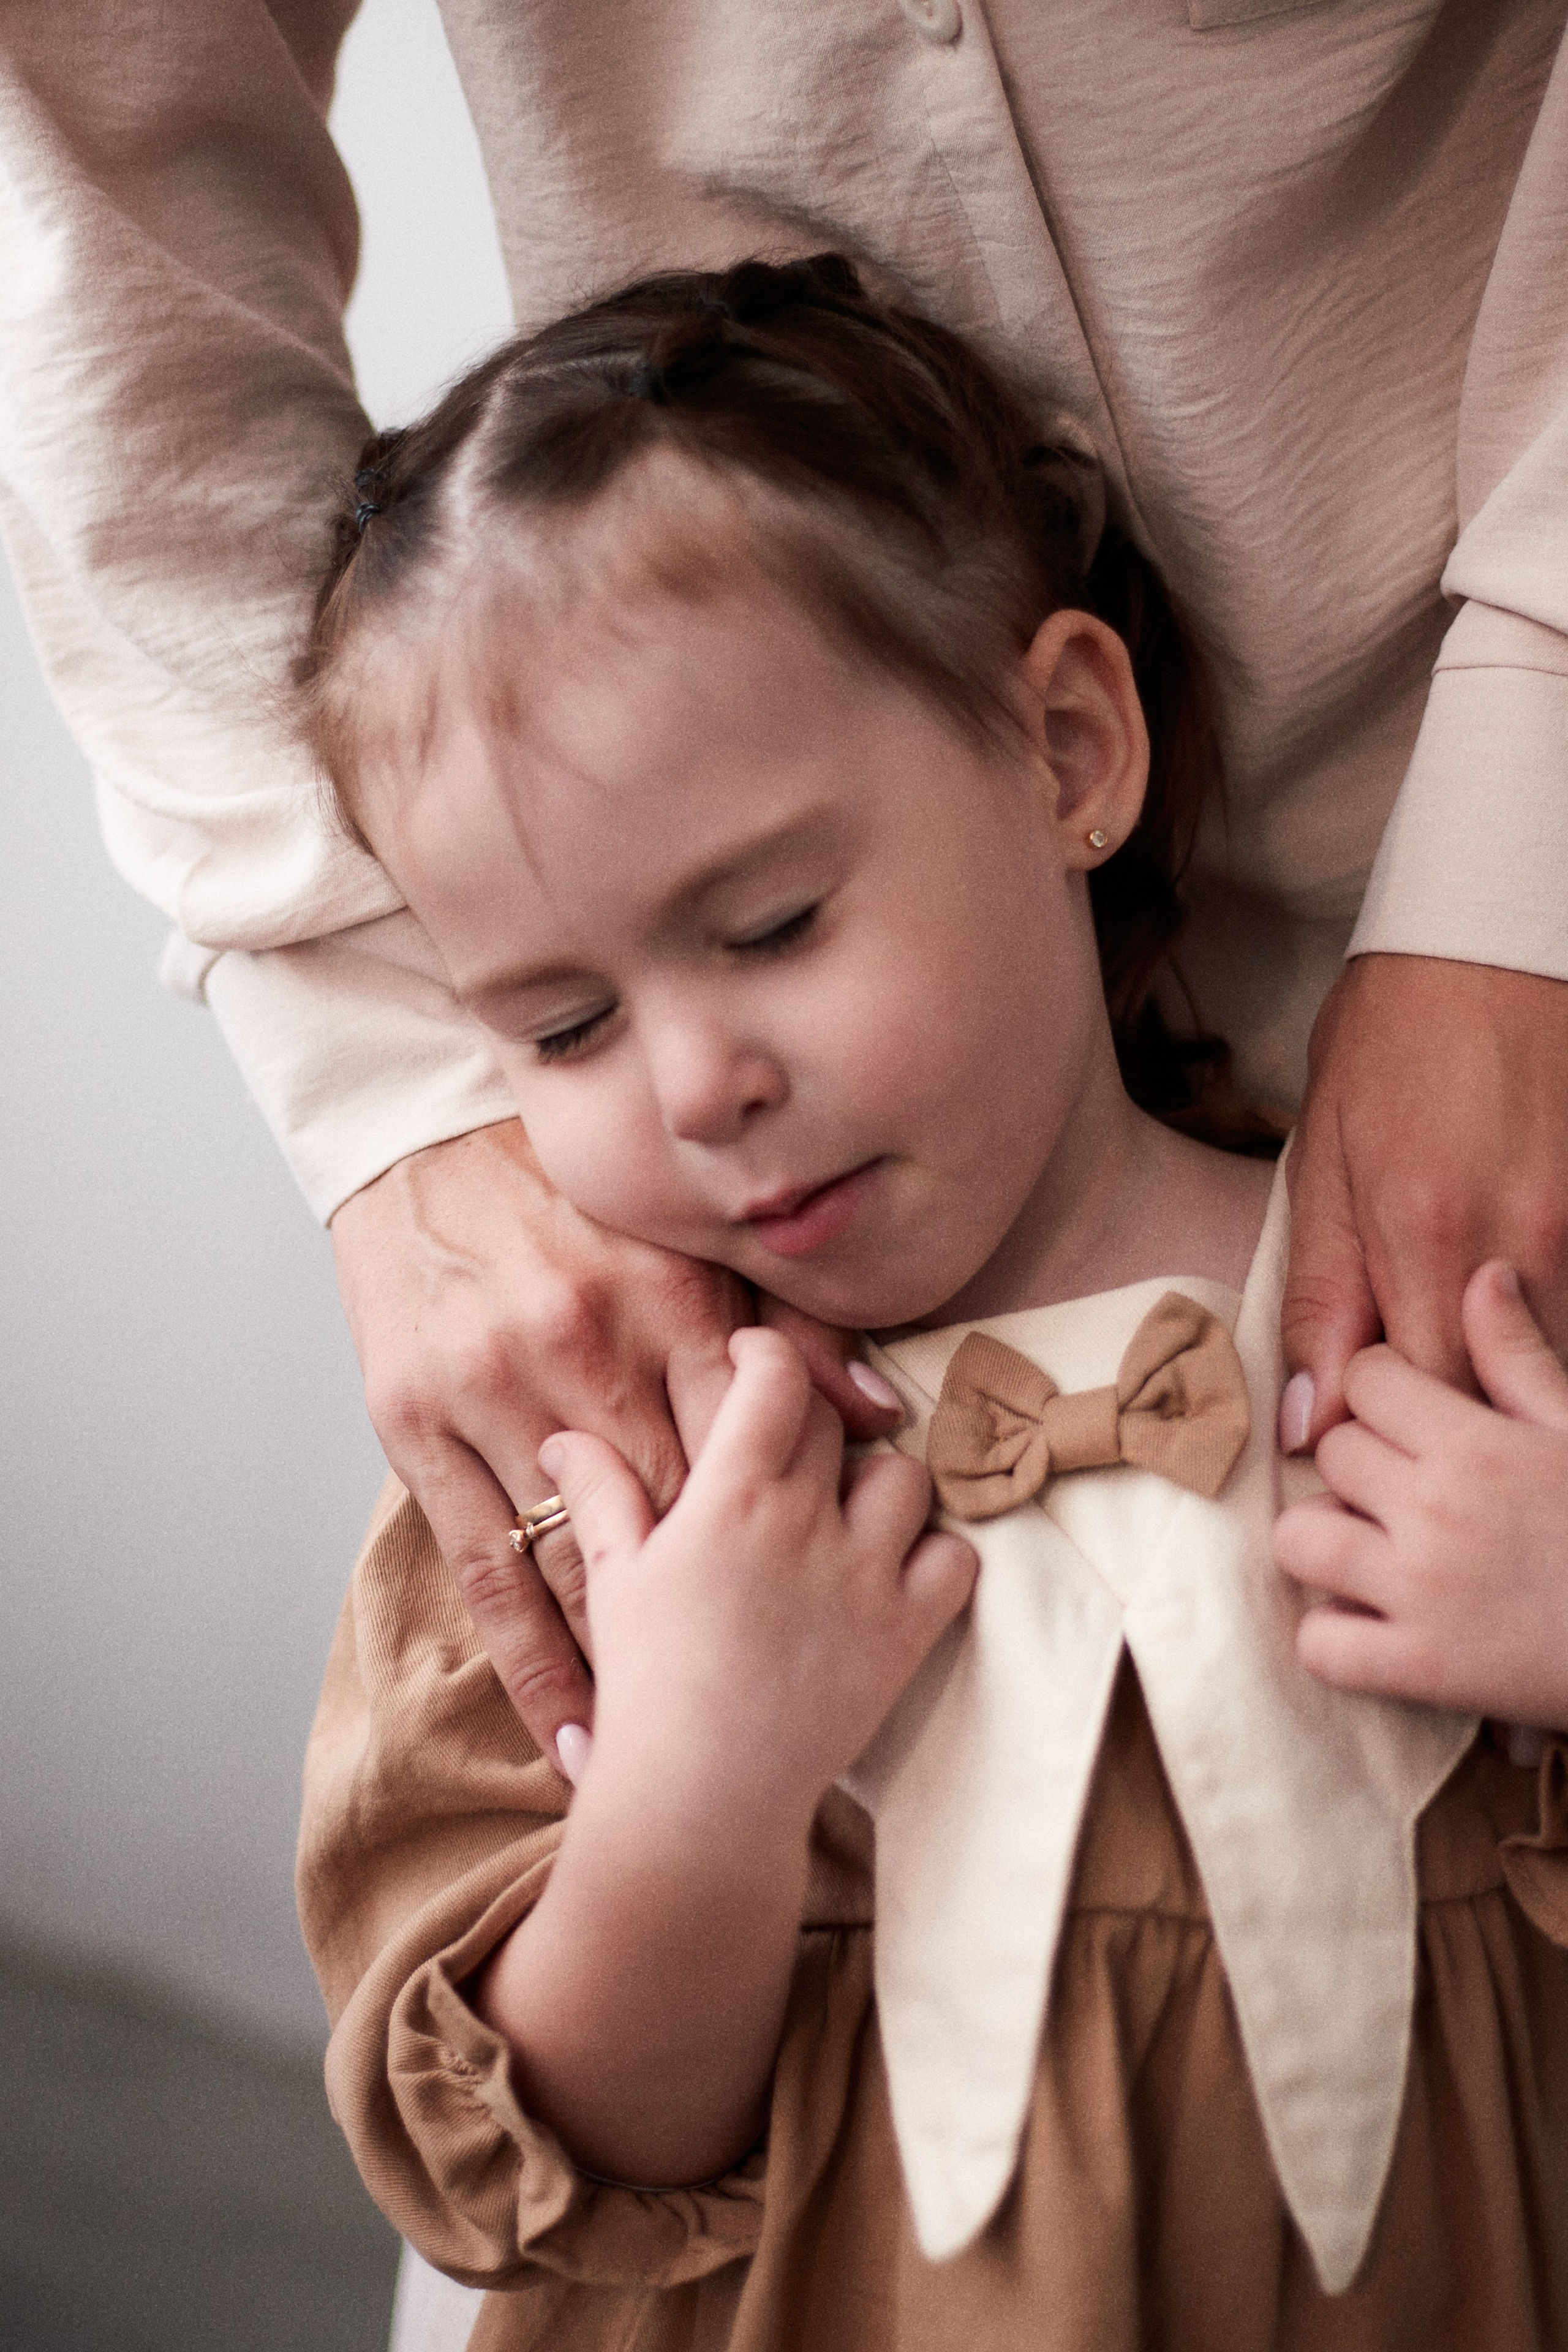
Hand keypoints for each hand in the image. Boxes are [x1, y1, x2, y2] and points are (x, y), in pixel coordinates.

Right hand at [329, 1121, 903, 1770]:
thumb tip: (878, 1412)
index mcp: (661, 1298)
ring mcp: (492, 1393)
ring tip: (682, 1752)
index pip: (759, 1441)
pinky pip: (489, 1580)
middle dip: (729, 1615)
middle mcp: (584, 1347)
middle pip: (681, 1514)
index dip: (800, 1531)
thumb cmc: (565, 1205)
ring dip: (635, 1669)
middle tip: (774, 1709)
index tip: (829, 1611)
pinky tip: (574, 1735)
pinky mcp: (414, 1433)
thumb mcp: (678, 1247)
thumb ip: (782, 1326)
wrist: (416, 1154)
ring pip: (583, 1567)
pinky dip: (537, 1669)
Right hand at [475, 1329, 974, 2183]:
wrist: (701, 1797)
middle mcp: (809, 1520)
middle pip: (835, 1420)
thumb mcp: (614, 1579)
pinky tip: (893, 1568)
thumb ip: (599, 1493)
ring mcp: (868, 1574)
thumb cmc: (647, 1685)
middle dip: (811, 1418)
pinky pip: (956, 1555)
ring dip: (876, 1483)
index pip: (776, 1375)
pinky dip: (934, 1553)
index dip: (768, 1351)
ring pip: (904, 1477)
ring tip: (841, 1511)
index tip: (753, 1359)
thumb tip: (565, 1437)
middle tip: (787, 1446)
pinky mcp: (908, 1629)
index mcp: (731, 1496)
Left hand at [1275, 1261, 1567, 1725]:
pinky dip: (1335, 1639)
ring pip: (1299, 1540)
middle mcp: (1438, 1510)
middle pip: (1332, 1452)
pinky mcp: (1422, 1671)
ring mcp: (1423, 1593)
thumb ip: (1519, 1358)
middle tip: (1404, 1491)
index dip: (1380, 1393)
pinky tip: (1376, 1625)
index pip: (1365, 1380)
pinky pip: (1319, 1646)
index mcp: (1478, 1444)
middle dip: (1359, 1465)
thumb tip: (1484, 1276)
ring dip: (1326, 1545)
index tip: (1408, 1418)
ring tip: (1373, 1552)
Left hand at [1281, 954, 1567, 1448]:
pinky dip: (1541, 1332)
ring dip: (1500, 1380)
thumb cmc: (1393, 1038)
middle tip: (1408, 1420)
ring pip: (1547, 1362)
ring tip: (1458, 1365)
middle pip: (1492, 1394)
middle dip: (1448, 1423)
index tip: (1356, 1437)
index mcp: (1424, 1230)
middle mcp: (1516, 1240)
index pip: (1417, 1395)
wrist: (1495, 941)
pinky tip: (1504, 1320)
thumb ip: (1321, 1295)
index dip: (1385, 1435)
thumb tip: (1307, 1420)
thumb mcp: (1325, 1155)